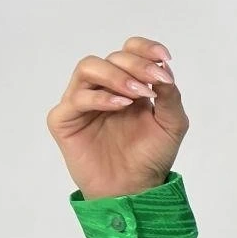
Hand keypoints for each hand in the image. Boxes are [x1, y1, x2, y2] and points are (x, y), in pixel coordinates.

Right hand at [47, 36, 187, 199]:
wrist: (135, 189)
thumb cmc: (151, 156)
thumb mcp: (172, 124)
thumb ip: (170, 96)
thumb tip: (164, 68)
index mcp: (128, 84)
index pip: (129, 50)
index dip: (144, 48)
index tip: (163, 58)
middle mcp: (103, 87)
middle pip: (112, 57)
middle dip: (135, 66)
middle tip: (151, 84)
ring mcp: (81, 102)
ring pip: (88, 67)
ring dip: (115, 76)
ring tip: (135, 94)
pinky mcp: (65, 119)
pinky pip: (76, 97)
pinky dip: (99, 97)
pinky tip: (120, 106)